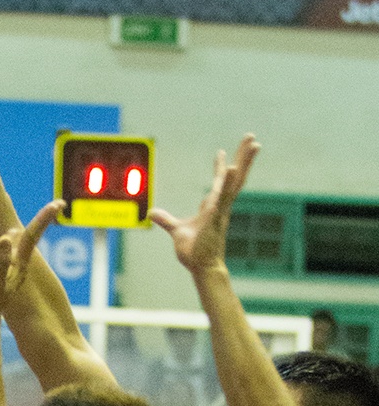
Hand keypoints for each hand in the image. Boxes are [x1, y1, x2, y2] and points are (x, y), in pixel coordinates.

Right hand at [0, 203, 63, 327]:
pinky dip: (10, 238)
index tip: (60, 203)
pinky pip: (8, 250)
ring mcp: (11, 268)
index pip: (33, 235)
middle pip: (30, 235)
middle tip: (57, 203)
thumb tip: (6, 238)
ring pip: (19, 242)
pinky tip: (9, 235)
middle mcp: (18, 263)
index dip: (45, 217)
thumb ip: (0, 262)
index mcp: (18, 263)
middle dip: (43, 218)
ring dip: (27, 226)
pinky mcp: (2, 272)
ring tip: (29, 208)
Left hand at [150, 136, 258, 274]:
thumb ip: (166, 220)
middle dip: (244, 157)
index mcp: (214, 205)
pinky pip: (222, 196)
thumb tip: (152, 213)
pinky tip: (230, 168)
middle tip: (252, 138)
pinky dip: (226, 182)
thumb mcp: (176, 231)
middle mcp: (221, 204)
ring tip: (254, 145)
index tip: (222, 152)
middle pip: (236, 176)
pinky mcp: (215, 217)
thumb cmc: (194, 251)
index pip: (220, 181)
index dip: (221, 167)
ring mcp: (221, 209)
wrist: (201, 267)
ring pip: (235, 181)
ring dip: (244, 162)